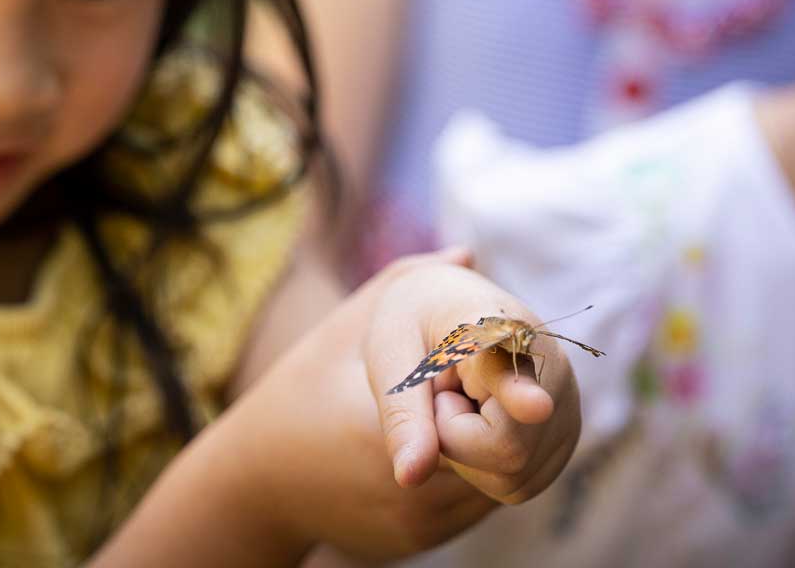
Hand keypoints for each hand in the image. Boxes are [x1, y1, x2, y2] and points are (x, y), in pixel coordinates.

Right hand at [214, 248, 502, 561]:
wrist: (260, 482)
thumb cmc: (304, 388)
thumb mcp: (348, 327)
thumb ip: (405, 284)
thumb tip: (465, 255)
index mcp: (388, 428)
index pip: (486, 413)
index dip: (508, 387)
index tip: (534, 389)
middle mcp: (410, 488)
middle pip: (505, 448)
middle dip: (499, 409)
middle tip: (460, 383)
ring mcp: (419, 521)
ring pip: (500, 478)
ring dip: (496, 440)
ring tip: (453, 407)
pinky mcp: (421, 539)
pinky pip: (478, 500)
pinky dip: (479, 469)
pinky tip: (443, 439)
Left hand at [362, 258, 582, 506]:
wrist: (450, 308)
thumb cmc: (416, 327)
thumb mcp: (390, 356)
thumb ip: (402, 416)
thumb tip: (411, 477)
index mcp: (499, 328)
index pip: (511, 368)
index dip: (521, 393)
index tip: (536, 407)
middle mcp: (551, 367)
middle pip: (503, 450)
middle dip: (453, 435)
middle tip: (443, 391)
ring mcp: (567, 408)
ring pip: (510, 477)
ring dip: (469, 453)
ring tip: (465, 400)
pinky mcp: (564, 440)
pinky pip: (516, 486)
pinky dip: (485, 467)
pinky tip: (483, 421)